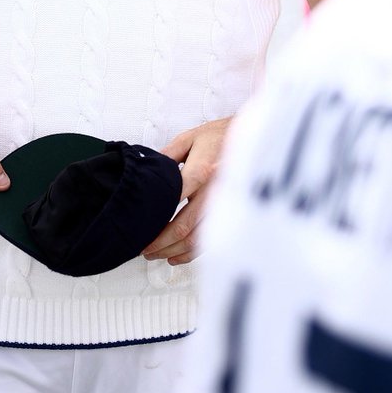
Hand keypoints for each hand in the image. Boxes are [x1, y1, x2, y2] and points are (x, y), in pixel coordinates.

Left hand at [142, 118, 231, 265]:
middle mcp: (215, 190)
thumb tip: (146, 174)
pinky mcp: (231, 213)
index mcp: (202, 171)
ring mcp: (225, 204)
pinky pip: (211, 239)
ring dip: (173, 251)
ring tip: (156, 254)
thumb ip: (166, 157)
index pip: (172, 203)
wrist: (252, 138)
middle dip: (159, 243)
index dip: (153, 221)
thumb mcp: (190, 139)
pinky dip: (191, 253)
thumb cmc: (221, 137)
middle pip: (183, 227)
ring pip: (197, 238)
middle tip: (143, 248)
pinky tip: (176, 255)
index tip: (139, 228)